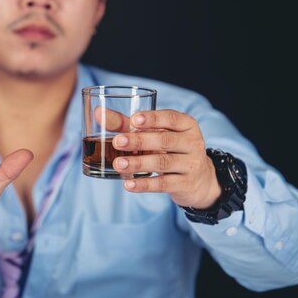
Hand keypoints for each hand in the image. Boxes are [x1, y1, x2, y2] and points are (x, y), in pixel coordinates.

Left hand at [107, 109, 221, 208]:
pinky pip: (163, 184)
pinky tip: (128, 184)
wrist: (199, 180)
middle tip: (117, 142)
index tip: (134, 119)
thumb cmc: (170, 150)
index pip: (171, 118)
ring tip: (118, 164)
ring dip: (138, 163)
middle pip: (165, 140)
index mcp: (186, 125)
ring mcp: (191, 164)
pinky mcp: (185, 184)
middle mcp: (192, 142)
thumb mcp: (155, 134)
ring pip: (163, 162)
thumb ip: (127, 124)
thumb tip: (98, 113)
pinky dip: (144, 184)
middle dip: (140, 141)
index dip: (153, 118)